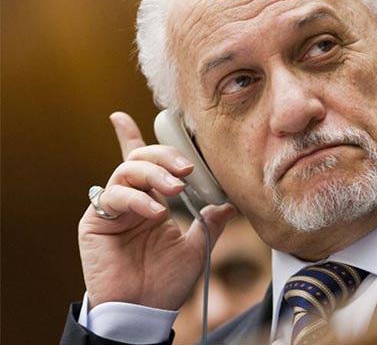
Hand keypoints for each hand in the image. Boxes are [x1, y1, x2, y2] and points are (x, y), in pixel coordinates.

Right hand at [78, 112, 235, 309]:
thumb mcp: (197, 247)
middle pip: (139, 159)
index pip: (141, 163)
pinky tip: (157, 212)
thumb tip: (229, 204)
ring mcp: (112, 209)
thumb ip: (211, 223)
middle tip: (187, 170)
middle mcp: (129, 200)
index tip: (120, 116)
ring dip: (154, 174)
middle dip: (164, 156)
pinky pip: (114, 197)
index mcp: (151, 200)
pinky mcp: (95, 222)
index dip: (130, 137)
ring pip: (126, 171)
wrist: (145, 309)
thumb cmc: (166, 281)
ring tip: (176, 190)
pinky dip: (138, 200)